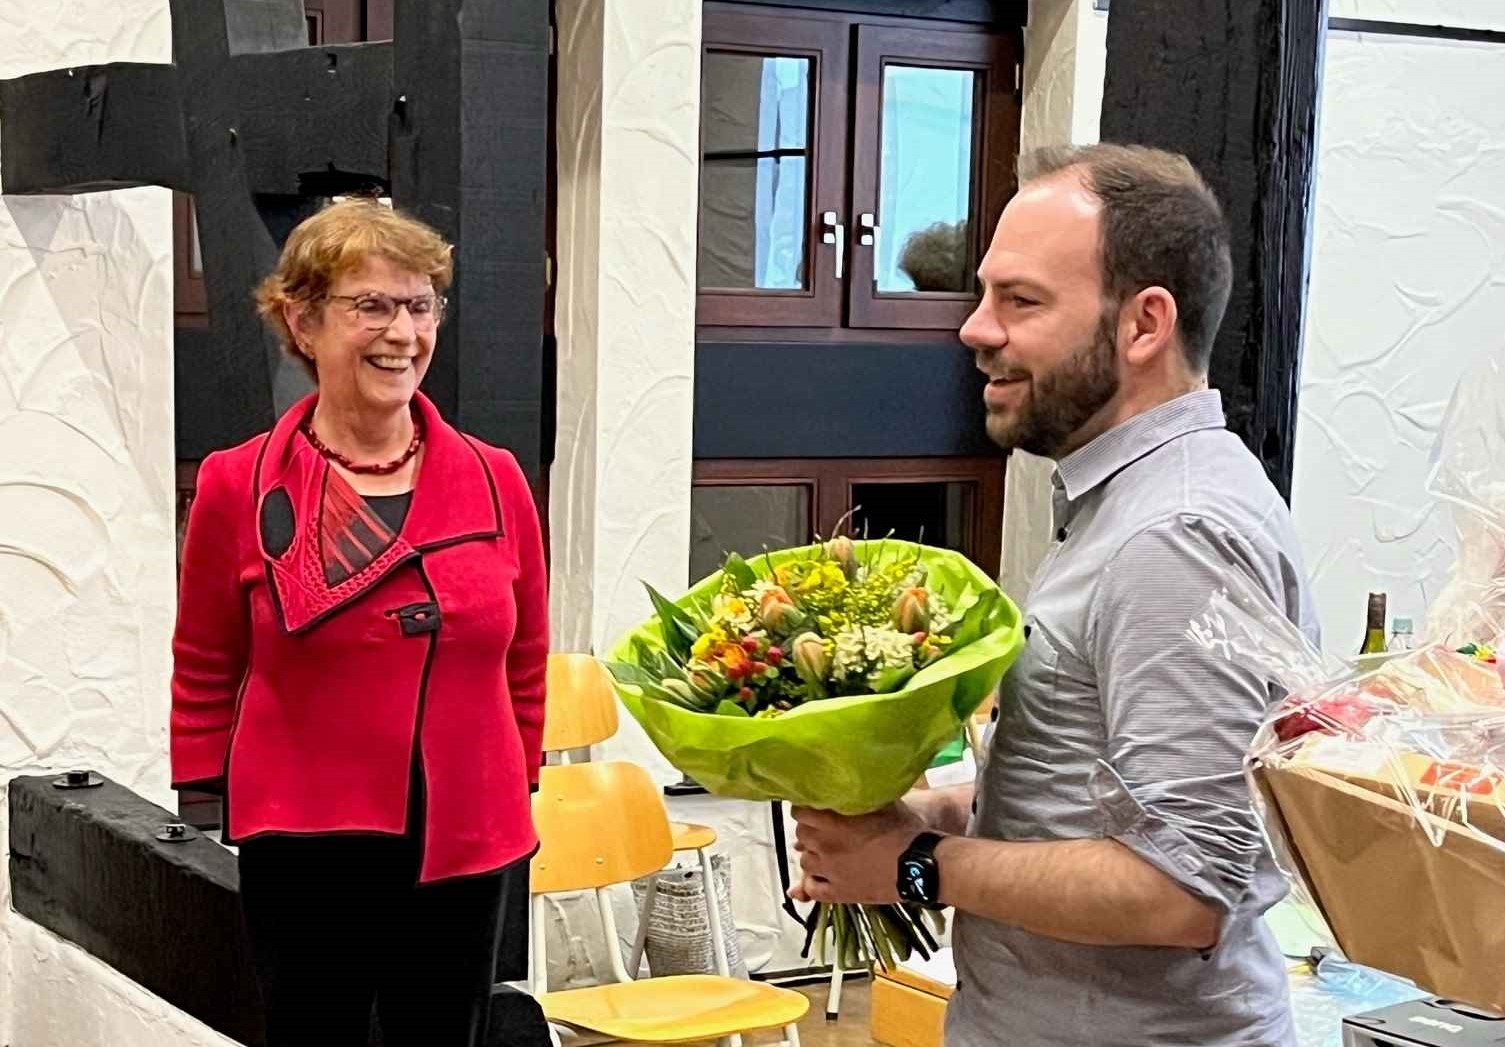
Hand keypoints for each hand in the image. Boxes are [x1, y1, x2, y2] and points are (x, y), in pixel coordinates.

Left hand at [789, 801, 925, 904]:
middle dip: (811, 831)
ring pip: (805, 862)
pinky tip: (824, 877)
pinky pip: (813, 889)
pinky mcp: (839, 893)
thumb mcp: (880, 802)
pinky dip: (814, 883)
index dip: (807, 809)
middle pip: (801, 835)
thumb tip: (844, 786)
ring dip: (813, 856)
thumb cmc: (903, 829)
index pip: (799, 811)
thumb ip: (857, 794)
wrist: (919, 864)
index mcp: (832, 821)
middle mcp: (825, 845)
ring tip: (829, 854)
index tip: (817, 810)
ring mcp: (830, 871)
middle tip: (827, 831)